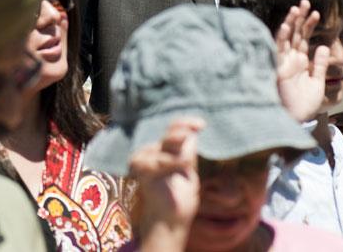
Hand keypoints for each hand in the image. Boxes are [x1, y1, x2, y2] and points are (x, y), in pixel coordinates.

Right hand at [129, 117, 202, 249]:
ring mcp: (144, 160)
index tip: (201, 124)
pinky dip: (170, 162)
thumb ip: (187, 152)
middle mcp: (152, 152)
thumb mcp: (188, 171)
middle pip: (167, 134)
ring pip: (164, 147)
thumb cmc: (178, 197)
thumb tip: (192, 133)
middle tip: (191, 131)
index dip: (186, 123)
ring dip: (177, 154)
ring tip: (186, 164)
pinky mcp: (141, 170)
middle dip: (179, 131)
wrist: (170, 219)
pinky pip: (157, 161)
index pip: (173, 129)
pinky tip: (181, 166)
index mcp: (164, 150)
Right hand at [275, 0, 329, 121]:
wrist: (296, 119)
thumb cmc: (305, 105)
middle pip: (294, 34)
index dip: (309, 25)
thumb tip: (323, 48)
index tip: (316, 12)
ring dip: (290, 23)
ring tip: (297, 8)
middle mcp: (290, 60)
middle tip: (305, 2)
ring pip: (286, 38)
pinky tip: (286, 26)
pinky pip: (278, 50)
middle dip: (300, 18)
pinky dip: (281, 38)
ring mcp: (283, 62)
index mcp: (300, 62)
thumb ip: (320, 65)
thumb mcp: (317, 82)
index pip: (303, 39)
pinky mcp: (277, 68)